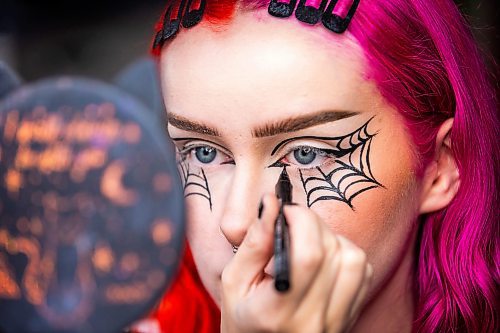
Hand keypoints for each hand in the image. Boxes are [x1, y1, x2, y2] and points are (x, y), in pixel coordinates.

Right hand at [221, 194, 372, 332]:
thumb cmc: (243, 320)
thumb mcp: (234, 282)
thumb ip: (254, 242)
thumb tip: (272, 202)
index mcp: (278, 313)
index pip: (309, 256)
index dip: (302, 220)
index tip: (286, 210)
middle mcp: (314, 320)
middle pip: (333, 252)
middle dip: (313, 222)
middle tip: (292, 221)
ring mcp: (337, 322)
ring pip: (354, 259)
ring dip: (332, 238)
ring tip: (307, 242)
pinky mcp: (350, 318)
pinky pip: (362, 273)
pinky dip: (345, 254)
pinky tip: (322, 259)